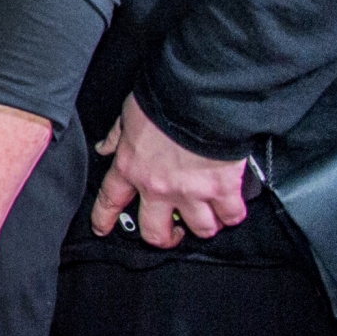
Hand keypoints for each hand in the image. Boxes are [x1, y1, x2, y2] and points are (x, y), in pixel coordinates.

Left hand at [91, 91, 251, 247]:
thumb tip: (105, 147)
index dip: (104, 219)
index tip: (103, 229)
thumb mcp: (128, 115)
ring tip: (207, 216)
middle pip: (155, 232)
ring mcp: (192, 192)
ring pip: (199, 229)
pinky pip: (232, 216)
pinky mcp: (222, 189)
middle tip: (172, 231)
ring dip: (204, 225)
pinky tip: (230, 208)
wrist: (199, 98)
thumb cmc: (163, 102)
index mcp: (131, 167)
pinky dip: (233, 214)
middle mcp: (158, 187)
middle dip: (164, 237)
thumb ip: (117, 136)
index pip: (110, 200)